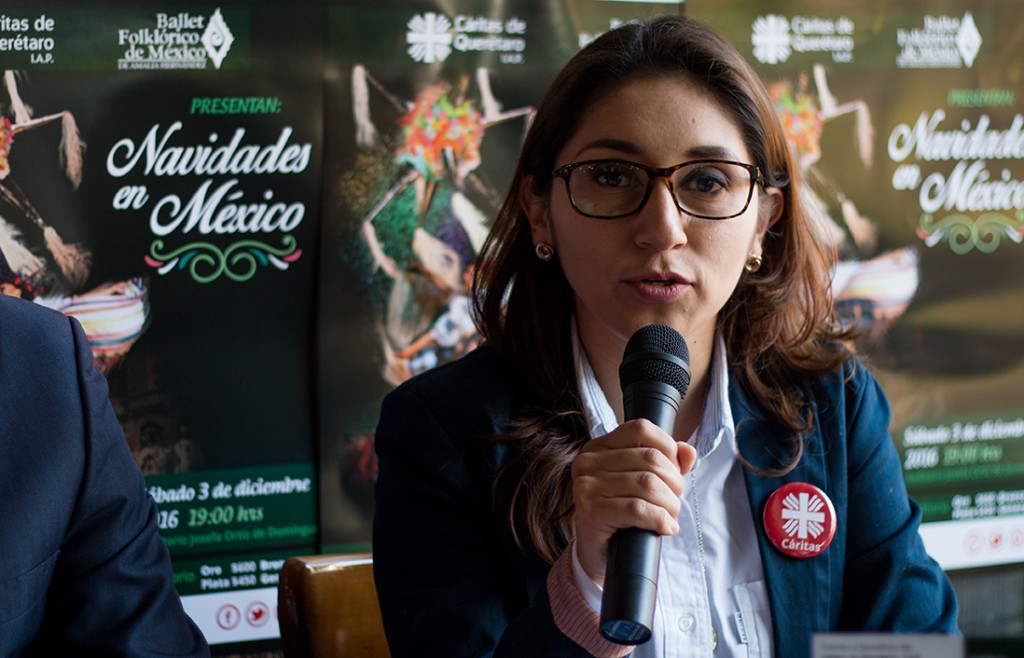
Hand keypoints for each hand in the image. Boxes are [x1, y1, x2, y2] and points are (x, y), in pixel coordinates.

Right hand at [571, 419, 696, 584]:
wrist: (599, 552)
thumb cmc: (622, 513)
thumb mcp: (644, 482)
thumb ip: (668, 462)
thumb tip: (688, 451)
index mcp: (600, 446)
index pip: (641, 429)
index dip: (667, 449)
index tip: (673, 472)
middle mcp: (588, 461)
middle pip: (650, 459)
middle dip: (674, 483)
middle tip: (674, 502)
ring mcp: (587, 486)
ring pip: (648, 484)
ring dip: (670, 504)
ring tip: (670, 517)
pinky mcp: (591, 512)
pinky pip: (637, 508)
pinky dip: (659, 518)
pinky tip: (665, 527)